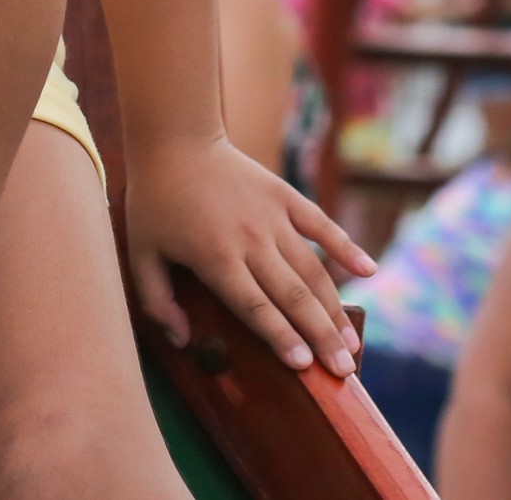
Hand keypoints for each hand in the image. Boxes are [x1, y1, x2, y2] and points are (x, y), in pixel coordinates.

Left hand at [123, 133, 372, 375]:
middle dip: (320, 336)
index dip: (280, 337)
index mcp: (216, 257)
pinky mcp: (285, 196)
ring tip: (352, 342)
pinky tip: (369, 270)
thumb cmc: (155, 201)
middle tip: (342, 371)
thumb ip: (157, 300)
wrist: (176, 140)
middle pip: (292, 296)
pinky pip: (321, 224)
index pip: (254, 307)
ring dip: (334, 308)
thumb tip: (183, 340)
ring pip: (311, 270)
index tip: (303, 366)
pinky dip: (346, 247)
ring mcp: (273, 217)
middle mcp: (251, 240)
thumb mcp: (141, 253)